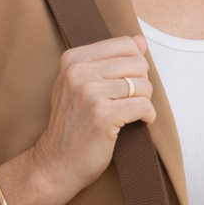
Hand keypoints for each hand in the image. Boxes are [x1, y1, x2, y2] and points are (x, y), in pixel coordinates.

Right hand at [27, 35, 154, 204]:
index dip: (135, 65)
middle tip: (130, 102)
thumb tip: (141, 40)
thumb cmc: (72, 126)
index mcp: (73, 59)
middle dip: (142, 84)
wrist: (55, 163)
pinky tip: (138, 123)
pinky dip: (148, 117)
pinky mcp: (103, 115)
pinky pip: (143, 106)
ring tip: (131, 114)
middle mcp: (79, 72)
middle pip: (138, 63)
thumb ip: (109, 60)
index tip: (126, 85)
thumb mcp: (81, 86)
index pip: (126, 44)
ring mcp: (90, 93)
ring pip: (143, 85)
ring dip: (145, 102)